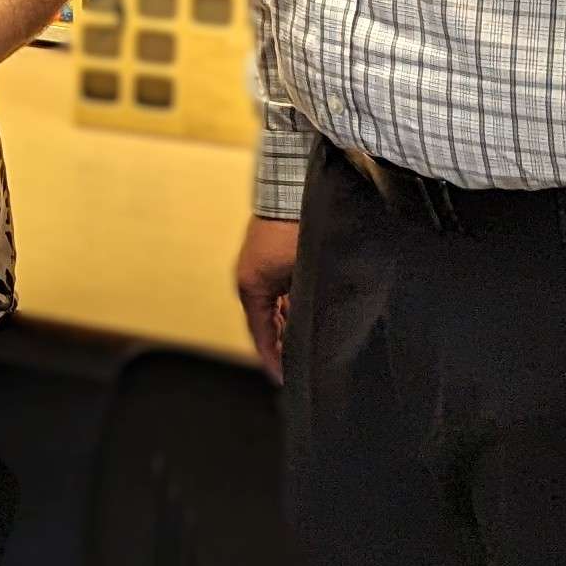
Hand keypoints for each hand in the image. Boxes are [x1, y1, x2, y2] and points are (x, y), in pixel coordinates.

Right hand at [234, 216, 299, 381]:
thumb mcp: (304, 275)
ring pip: (275, 305)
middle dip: (284, 344)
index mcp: (251, 286)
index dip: (273, 359)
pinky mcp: (272, 254)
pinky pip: (281, 289)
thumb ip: (305, 307)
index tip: (284, 379)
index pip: (261, 334)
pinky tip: (310, 311)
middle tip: (302, 364)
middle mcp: (250, 277)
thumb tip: (315, 333)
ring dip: (290, 323)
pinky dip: (292, 304)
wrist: (292, 186)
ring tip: (310, 341)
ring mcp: (260, 265)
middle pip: (267, 322)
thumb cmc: (297, 228)